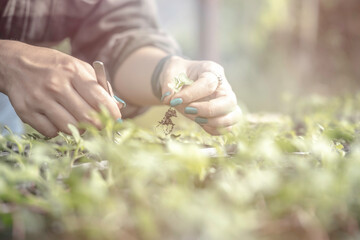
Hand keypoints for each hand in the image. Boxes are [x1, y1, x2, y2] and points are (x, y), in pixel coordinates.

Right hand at [0, 41, 121, 136]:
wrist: (14, 64)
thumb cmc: (53, 66)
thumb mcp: (76, 67)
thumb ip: (98, 85)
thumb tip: (117, 106)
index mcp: (72, 71)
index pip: (98, 97)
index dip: (111, 112)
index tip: (115, 118)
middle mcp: (56, 85)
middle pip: (86, 116)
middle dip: (98, 124)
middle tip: (100, 125)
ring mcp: (40, 99)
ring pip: (69, 128)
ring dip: (79, 128)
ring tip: (78, 121)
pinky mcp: (26, 112)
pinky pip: (51, 132)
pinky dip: (58, 130)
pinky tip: (57, 119)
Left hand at [160, 57, 241, 134]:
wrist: (179, 79)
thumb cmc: (177, 73)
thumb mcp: (170, 72)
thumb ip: (168, 84)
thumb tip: (168, 99)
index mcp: (211, 70)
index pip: (209, 83)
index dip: (192, 94)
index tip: (174, 100)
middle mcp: (223, 86)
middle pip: (230, 101)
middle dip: (209, 110)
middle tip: (188, 110)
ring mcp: (225, 102)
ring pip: (234, 116)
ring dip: (215, 122)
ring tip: (196, 119)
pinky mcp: (222, 115)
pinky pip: (226, 128)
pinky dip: (215, 129)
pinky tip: (200, 124)